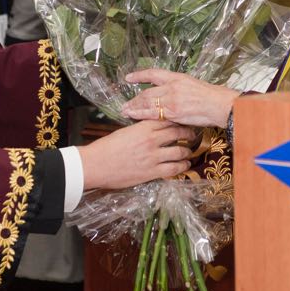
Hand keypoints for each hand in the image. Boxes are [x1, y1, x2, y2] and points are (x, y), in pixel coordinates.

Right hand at [79, 120, 193, 189]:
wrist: (96, 165)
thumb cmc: (106, 147)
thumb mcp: (125, 131)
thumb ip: (140, 128)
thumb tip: (151, 128)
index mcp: (143, 127)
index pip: (167, 118)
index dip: (178, 119)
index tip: (184, 120)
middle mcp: (152, 140)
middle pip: (178, 132)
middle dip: (188, 133)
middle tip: (193, 134)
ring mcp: (154, 156)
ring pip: (180, 151)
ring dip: (187, 151)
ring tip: (189, 151)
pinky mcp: (152, 171)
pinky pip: (174, 168)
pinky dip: (182, 166)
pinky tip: (185, 165)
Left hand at [121, 68, 239, 128]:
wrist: (220, 104)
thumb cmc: (211, 97)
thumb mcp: (194, 85)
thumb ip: (180, 88)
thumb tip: (170, 93)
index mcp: (177, 77)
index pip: (154, 73)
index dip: (140, 75)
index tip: (129, 77)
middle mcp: (172, 86)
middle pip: (147, 92)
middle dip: (135, 98)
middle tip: (124, 104)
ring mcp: (172, 99)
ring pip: (148, 102)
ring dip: (135, 107)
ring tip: (125, 111)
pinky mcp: (173, 112)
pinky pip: (154, 113)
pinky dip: (142, 115)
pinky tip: (134, 117)